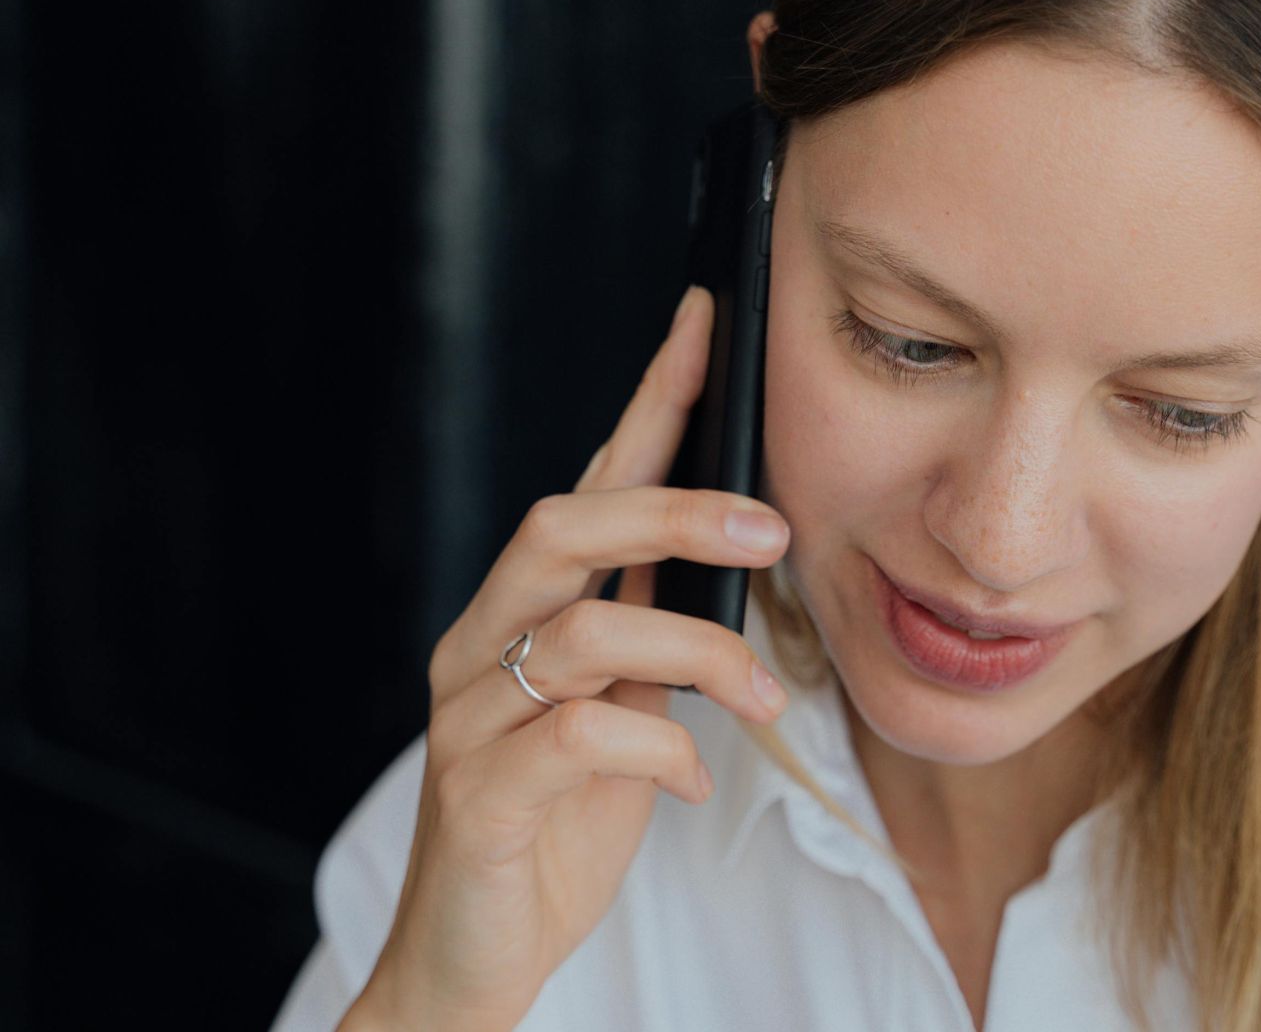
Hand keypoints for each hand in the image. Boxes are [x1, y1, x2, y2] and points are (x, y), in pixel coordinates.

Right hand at [340, 284, 791, 1031]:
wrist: (475, 952)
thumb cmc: (556, 823)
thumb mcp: (623, 713)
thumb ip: (655, 634)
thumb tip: (739, 556)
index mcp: (523, 614)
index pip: (587, 485)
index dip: (647, 402)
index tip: (705, 323)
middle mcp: (483, 645)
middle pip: (561, 527)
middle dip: (675, 510)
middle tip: (774, 531)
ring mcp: (472, 716)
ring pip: (583, 631)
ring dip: (699, 655)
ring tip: (760, 701)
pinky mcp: (483, 793)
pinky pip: (582, 739)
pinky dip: (662, 750)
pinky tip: (694, 775)